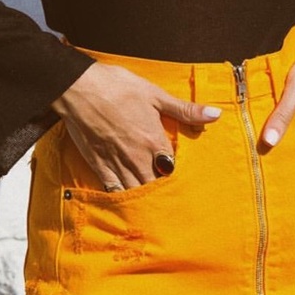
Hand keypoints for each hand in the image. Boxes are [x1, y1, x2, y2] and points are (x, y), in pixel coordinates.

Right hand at [51, 61, 221, 189]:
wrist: (79, 87)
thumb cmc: (117, 86)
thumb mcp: (155, 94)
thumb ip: (185, 110)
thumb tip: (215, 114)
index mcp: (154, 141)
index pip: (174, 170)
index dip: (179, 176)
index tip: (186, 182)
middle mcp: (137, 158)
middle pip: (156, 186)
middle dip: (164, 193)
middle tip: (174, 202)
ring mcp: (117, 164)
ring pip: (137, 193)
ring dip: (146, 199)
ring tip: (155, 207)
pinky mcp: (99, 166)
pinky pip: (114, 191)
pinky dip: (123, 199)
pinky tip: (129, 204)